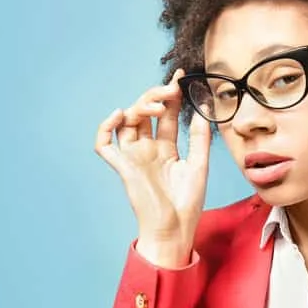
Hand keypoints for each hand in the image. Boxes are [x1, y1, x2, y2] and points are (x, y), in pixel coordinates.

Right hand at [94, 69, 211, 266]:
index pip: (166, 114)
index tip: (180, 78)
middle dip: (156, 96)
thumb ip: (199, 138)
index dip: (171, 95)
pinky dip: (105, 127)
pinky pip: (104, 144)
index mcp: (166, 148)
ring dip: (139, 106)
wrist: (175, 230)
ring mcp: (133, 157)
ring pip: (127, 122)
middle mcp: (147, 149)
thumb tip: (203, 110)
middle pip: (144, 112)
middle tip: (171, 89)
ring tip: (157, 105)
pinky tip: (119, 115)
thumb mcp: (199, 165)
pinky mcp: (123, 167)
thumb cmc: (187, 204)